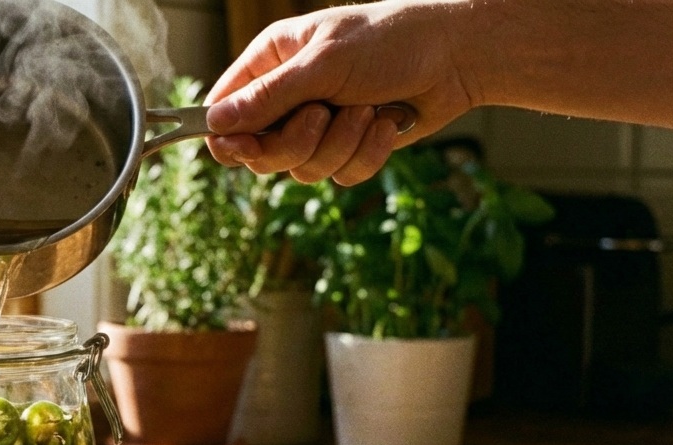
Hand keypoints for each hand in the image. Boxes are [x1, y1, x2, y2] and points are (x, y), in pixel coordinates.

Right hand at [204, 0, 479, 184]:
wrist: (457, 57)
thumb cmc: (391, 41)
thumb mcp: (323, 64)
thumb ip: (268, 98)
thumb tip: (215, 124)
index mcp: (271, 63)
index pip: (224, 112)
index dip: (227, 137)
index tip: (241, 148)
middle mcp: (288, 97)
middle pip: (260, 153)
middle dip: (296, 142)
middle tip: (321, 116)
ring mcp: (319, 126)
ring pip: (301, 170)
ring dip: (339, 145)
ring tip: (366, 111)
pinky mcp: (349, 148)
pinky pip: (339, 176)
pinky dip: (366, 154)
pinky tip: (387, 123)